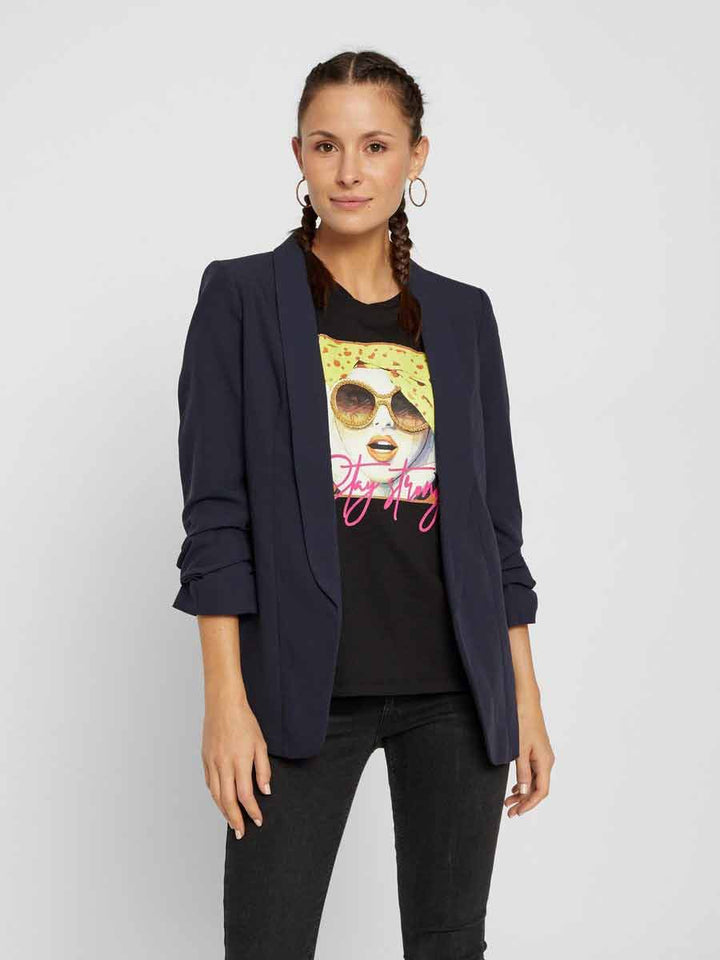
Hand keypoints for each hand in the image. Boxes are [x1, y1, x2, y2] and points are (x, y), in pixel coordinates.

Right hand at [201, 693, 271, 838]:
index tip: (258, 820)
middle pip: (228, 801)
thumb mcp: (260, 744)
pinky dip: (216, 796)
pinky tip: (221, 801)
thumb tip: (265, 790)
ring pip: (216, 795)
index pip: (245, 795)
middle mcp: (224, 765)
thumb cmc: (244, 722)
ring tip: (232, 822)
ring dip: (224, 811)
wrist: (223, 705)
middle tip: (241, 832)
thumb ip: (263, 769)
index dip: (252, 811)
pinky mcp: (205, 759)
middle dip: (235, 819)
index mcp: (240, 762)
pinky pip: (210, 783)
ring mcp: (212, 763)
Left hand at [504, 696, 554, 817]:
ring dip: (522, 793)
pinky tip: (514, 788)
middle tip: (509, 812)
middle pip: (538, 788)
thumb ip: (522, 771)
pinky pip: (532, 772)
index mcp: (545, 762)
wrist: (525, 701)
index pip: (541, 791)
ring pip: (535, 781)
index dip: (529, 804)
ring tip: (508, 802)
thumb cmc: (522, 722)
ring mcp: (542, 756)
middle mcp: (547, 761)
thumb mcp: (519, 749)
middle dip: (524, 802)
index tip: (517, 812)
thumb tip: (524, 792)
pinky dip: (524, 782)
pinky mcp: (536, 751)